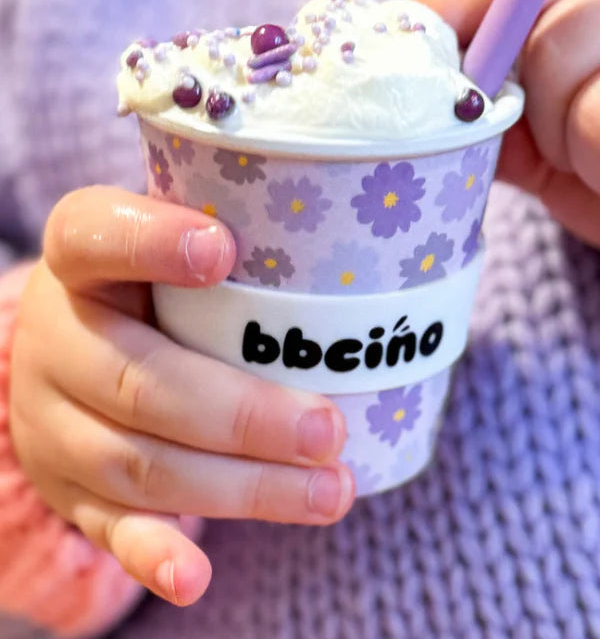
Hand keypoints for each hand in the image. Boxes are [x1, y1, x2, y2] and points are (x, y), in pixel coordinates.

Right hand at [9, 187, 353, 606]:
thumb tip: (344, 230)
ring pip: (141, 465)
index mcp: (79, 255)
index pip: (97, 236)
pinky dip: (156, 555)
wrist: (72, 346)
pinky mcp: (71, 489)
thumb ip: (230, 223)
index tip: (223, 249)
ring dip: (242, 487)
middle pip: (140, 382)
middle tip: (328, 430)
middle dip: (243, 415)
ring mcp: (56, 422)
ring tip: (330, 491)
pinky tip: (197, 576)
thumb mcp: (170, 233)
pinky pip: (110, 528)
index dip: (153, 243)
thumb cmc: (153, 279)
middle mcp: (55, 339)